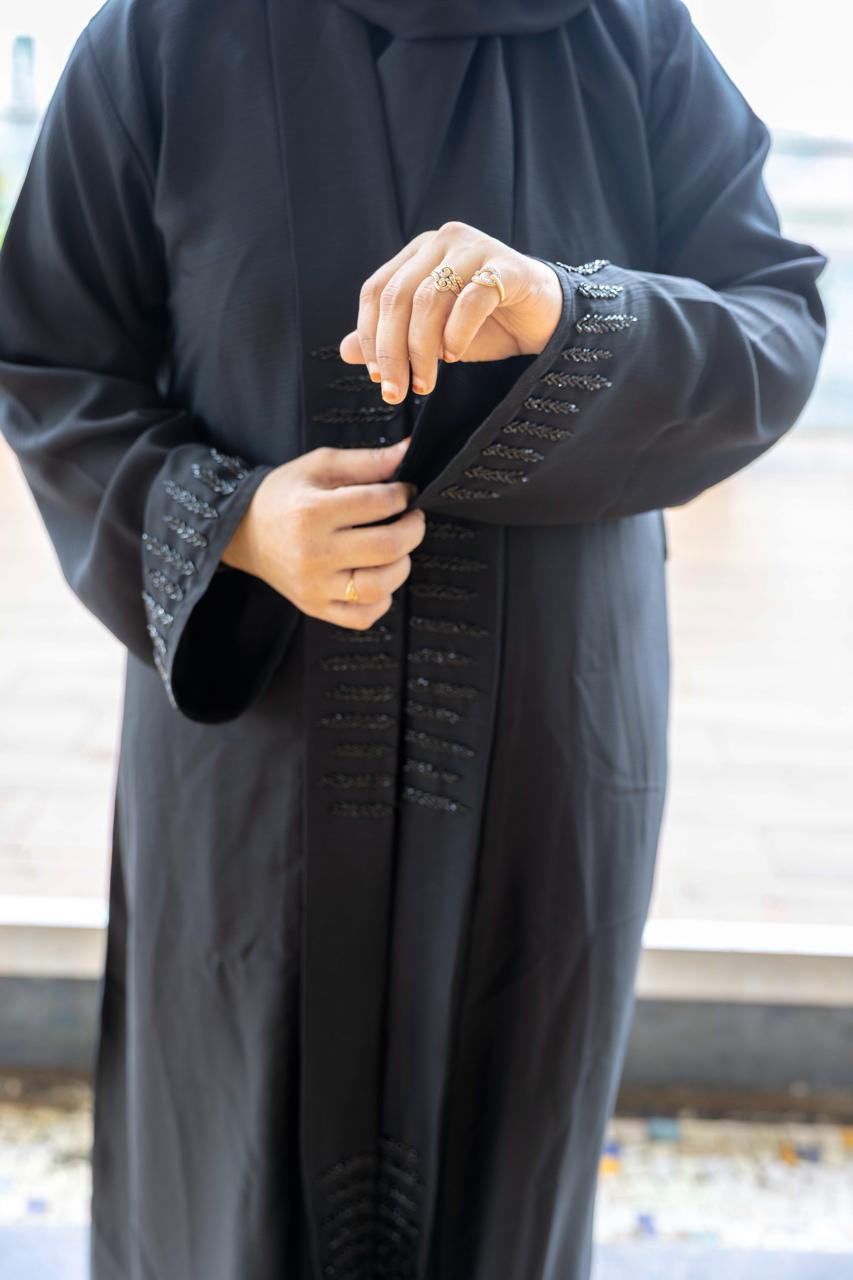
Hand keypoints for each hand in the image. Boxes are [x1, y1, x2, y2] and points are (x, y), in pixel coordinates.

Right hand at [221, 438, 425, 629]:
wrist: (245, 531)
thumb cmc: (285, 495)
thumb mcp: (320, 465)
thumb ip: (367, 460)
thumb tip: (409, 450)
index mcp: (312, 511)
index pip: (378, 503)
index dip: (403, 495)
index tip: (406, 493)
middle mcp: (312, 552)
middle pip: (387, 547)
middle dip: (413, 529)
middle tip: (411, 519)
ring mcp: (314, 585)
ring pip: (380, 587)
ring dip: (402, 566)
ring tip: (396, 550)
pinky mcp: (315, 607)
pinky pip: (364, 616)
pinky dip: (382, 600)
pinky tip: (377, 577)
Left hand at [338, 220, 563, 402]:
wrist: (545, 322)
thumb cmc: (486, 327)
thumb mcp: (431, 340)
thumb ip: (390, 341)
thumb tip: (345, 351)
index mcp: (417, 253)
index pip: (376, 291)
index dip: (369, 337)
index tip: (377, 377)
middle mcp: (442, 241)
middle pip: (398, 297)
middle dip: (392, 351)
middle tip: (396, 392)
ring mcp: (475, 248)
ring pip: (429, 299)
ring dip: (422, 350)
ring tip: (427, 383)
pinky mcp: (507, 265)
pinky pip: (471, 299)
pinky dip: (457, 333)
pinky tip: (456, 356)